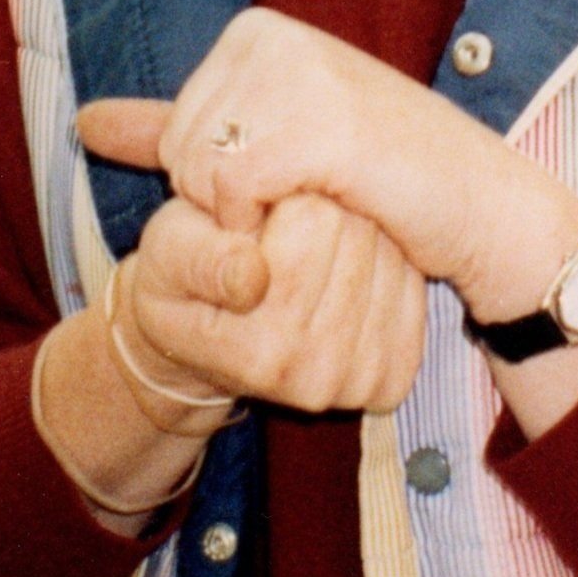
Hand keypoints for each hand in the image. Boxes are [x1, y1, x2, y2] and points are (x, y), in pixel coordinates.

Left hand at [77, 7, 577, 324]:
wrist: (476, 203)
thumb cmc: (378, 176)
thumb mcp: (263, 143)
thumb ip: (172, 129)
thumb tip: (83, 123)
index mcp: (255, 30)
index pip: (175, 133)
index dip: (221, 182)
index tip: (295, 173)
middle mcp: (272, 35)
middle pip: (181, 152)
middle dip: (233, 200)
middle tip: (311, 192)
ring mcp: (297, 72)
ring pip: (200, 174)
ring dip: (254, 216)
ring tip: (321, 198)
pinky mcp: (318, 120)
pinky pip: (233, 190)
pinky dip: (268, 224)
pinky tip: (326, 210)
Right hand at [123, 190, 426, 414]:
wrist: (205, 339)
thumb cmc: (182, 279)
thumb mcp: (168, 253)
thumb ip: (203, 260)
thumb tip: (250, 277)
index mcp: (260, 351)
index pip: (312, 224)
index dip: (285, 192)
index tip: (259, 207)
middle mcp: (313, 378)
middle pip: (357, 236)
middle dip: (325, 208)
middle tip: (286, 222)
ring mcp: (357, 383)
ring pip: (389, 259)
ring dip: (360, 236)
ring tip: (313, 245)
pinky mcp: (390, 378)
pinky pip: (409, 292)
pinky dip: (386, 268)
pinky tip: (348, 268)